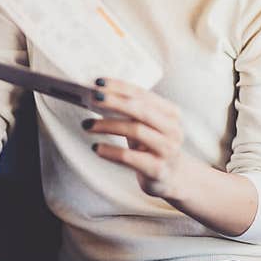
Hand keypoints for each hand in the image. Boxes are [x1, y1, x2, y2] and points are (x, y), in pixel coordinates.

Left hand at [83, 77, 191, 199]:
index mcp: (171, 113)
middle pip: (140, 110)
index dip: (120, 87)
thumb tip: (100, 96)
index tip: (99, 82)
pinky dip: (110, 151)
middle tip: (93, 98)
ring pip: (135, 130)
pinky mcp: (157, 170)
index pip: (143, 95)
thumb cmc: (153, 147)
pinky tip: (96, 148)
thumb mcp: (147, 126)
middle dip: (114, 102)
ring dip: (107, 125)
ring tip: (87, 124)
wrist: (172, 178)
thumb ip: (132, 112)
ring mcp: (167, 150)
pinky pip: (129, 157)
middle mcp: (172, 130)